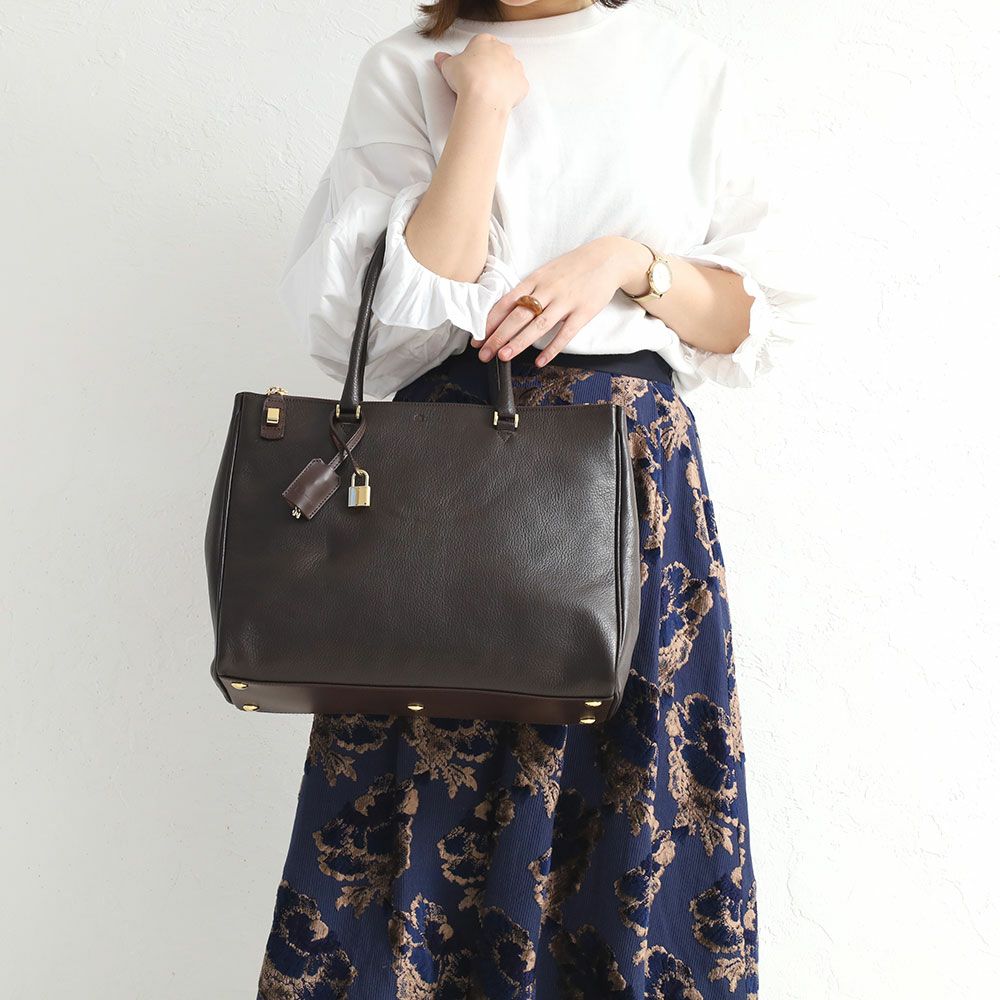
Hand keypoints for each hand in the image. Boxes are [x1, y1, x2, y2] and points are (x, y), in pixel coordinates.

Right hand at [434, 34, 528, 111]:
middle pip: (498, 55)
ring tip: (489, 91)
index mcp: (486, 41)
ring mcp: (515, 67)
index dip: (474, 57)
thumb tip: (441, 59)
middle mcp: (503, 50)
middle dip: (490, 66)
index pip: (481, 44)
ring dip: (502, 78)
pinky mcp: (522, 84)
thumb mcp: (448, 66)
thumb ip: (445, 60)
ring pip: (510, 70)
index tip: (469, 67)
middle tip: (478, 80)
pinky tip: (499, 99)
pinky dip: (511, 93)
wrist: (483, 98)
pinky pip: (518, 87)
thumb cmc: (468, 78)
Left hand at [472, 237, 653, 365]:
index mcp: (535, 279)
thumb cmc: (573, 267)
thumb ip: (528, 290)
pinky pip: (565, 334)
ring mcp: (566, 301)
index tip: (478, 337)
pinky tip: (539, 361)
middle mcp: (548, 290)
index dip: (490, 321)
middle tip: (484, 353)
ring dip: (519, 343)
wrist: (608, 258)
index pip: (507, 302)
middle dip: (498, 336)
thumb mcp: (547, 271)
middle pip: (518, 316)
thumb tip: (506, 310)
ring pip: (538, 325)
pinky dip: (551, 349)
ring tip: (503, 357)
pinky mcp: (583, 312)